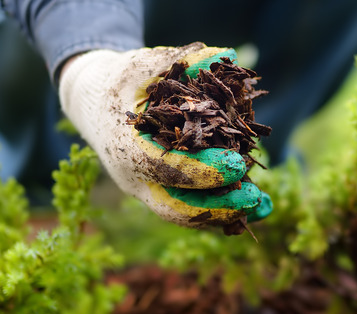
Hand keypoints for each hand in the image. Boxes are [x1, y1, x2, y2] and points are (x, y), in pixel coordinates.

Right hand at [59, 43, 271, 229]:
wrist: (92, 102)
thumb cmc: (120, 80)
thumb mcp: (144, 64)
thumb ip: (181, 60)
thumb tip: (224, 57)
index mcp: (125, 147)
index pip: (165, 168)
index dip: (203, 170)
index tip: (238, 165)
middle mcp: (133, 178)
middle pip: (175, 207)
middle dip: (217, 207)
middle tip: (255, 198)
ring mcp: (145, 190)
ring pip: (185, 214)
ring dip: (225, 214)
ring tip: (263, 206)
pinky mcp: (159, 193)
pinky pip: (191, 209)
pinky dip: (222, 210)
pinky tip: (256, 206)